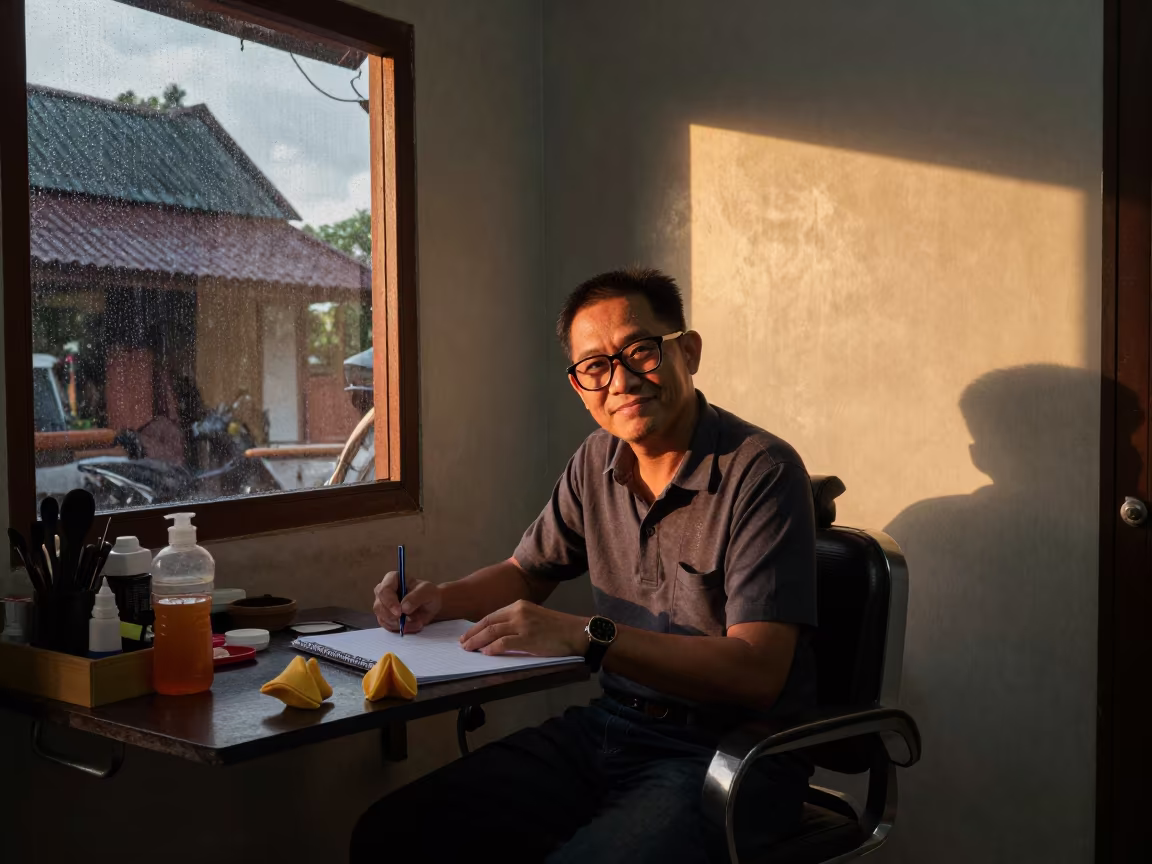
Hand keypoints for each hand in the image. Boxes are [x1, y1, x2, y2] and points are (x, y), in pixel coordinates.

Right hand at [373, 570, 441, 632]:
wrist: (430, 605)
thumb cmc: (428, 593)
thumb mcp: (427, 591)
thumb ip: (416, 597)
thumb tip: (404, 608)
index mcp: (393, 579)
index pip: (384, 590)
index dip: (390, 602)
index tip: (399, 612)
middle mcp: (384, 591)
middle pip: (378, 605)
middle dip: (393, 616)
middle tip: (407, 621)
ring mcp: (383, 605)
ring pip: (382, 618)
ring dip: (398, 624)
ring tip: (416, 623)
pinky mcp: (385, 617)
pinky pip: (387, 626)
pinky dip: (399, 629)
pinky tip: (412, 626)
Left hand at [459, 600, 584, 656]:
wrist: (577, 632)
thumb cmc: (558, 628)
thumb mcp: (534, 618)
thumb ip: (517, 623)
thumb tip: (498, 636)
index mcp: (519, 605)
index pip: (492, 615)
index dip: (477, 626)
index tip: (468, 634)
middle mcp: (518, 611)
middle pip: (488, 622)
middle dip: (472, 634)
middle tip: (462, 643)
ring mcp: (522, 624)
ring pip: (492, 632)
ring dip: (477, 641)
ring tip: (468, 649)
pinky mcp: (527, 638)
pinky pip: (503, 643)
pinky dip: (492, 648)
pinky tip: (485, 653)